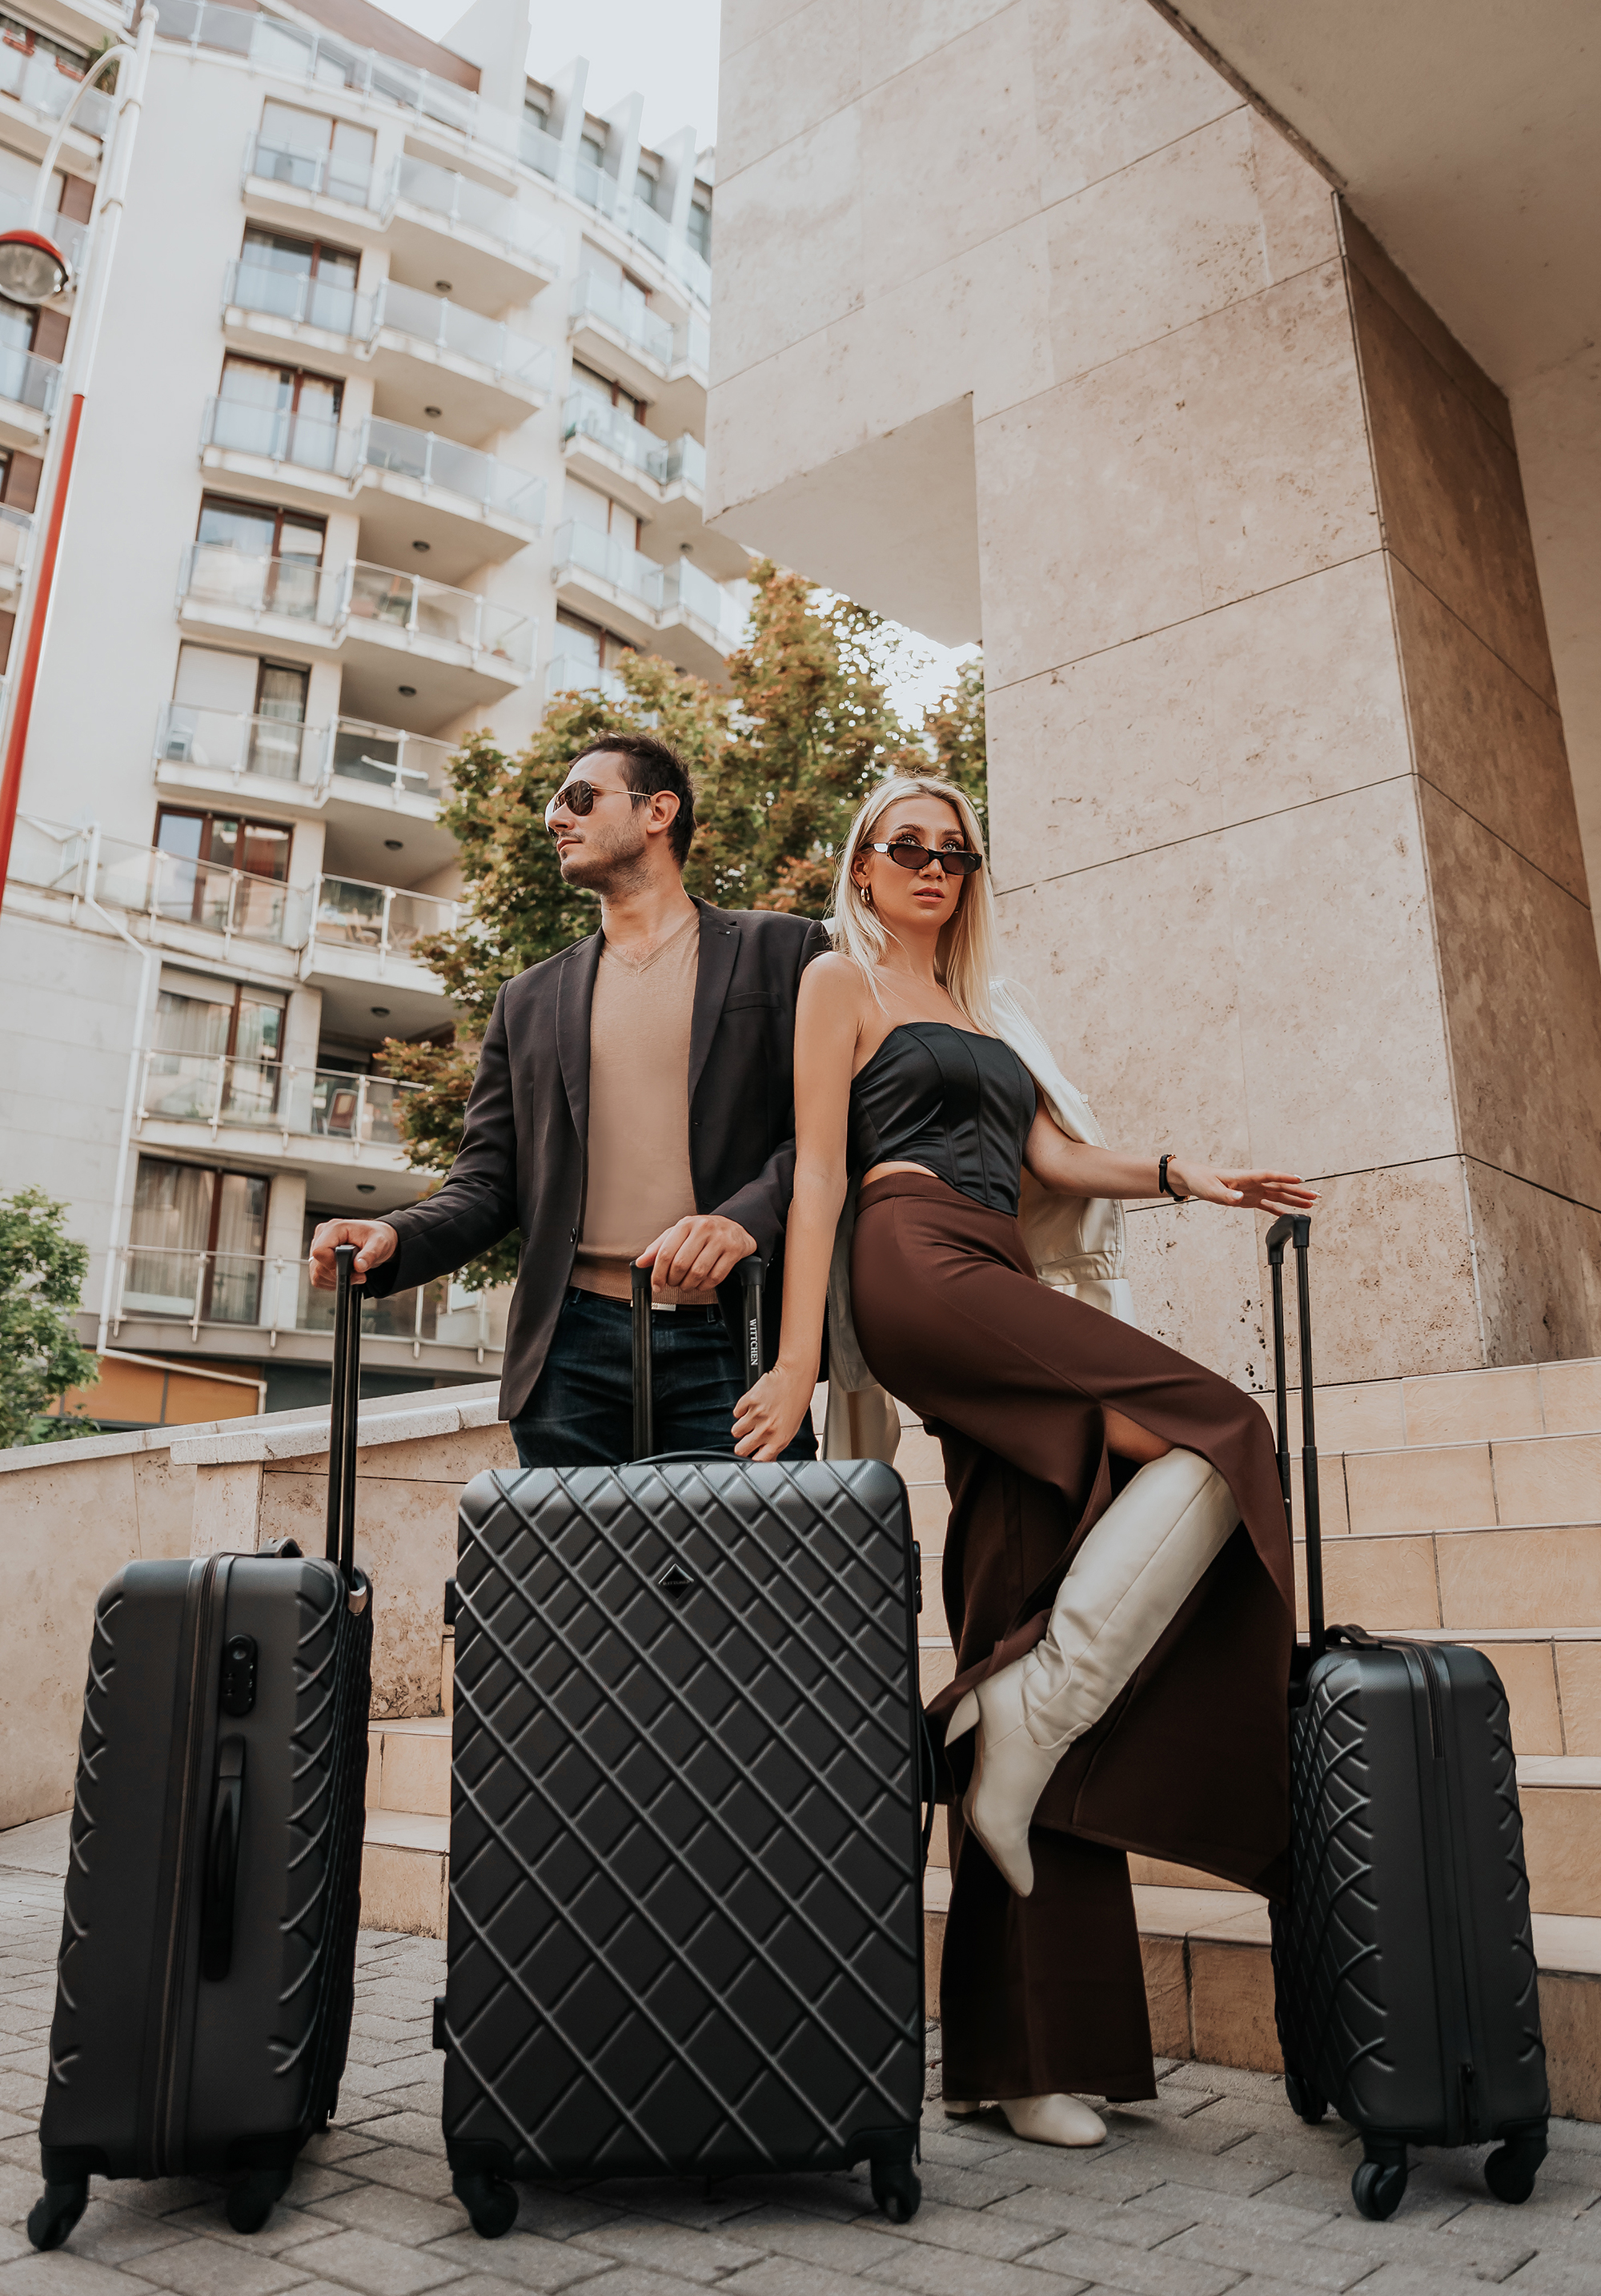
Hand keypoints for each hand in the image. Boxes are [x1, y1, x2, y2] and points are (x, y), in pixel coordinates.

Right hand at [308, 1217, 398, 1290]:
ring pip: (316, 1273)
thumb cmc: (377, 1236)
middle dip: (338, 1275)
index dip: (332, 1265)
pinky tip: (344, 1276)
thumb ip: (369, 1255)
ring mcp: (319, 1246)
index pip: (320, 1251)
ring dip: (335, 1280)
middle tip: (358, 1274)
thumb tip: (359, 1266)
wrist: (378, 1238)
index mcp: (335, 1228)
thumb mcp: (379, 1244)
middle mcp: (323, 1235)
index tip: (350, 1270)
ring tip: (353, 1274)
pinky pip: (317, 1276)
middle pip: (317, 1264)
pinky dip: (330, 1281)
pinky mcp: (319, 1257)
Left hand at [636, 1214, 756, 1296]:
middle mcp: (703, 1229)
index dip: (658, 1274)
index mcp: (686, 1224)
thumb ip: (659, 1247)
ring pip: (698, 1273)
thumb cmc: (703, 1232)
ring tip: (686, 1285)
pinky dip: (704, 1286)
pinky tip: (701, 1283)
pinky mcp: (734, 1251)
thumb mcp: (679, 1233)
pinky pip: (715, 1277)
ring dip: (688, 1285)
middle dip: (673, 1280)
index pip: (666, 1253)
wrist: (734, 1226)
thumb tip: (640, 1262)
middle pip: (680, 1265)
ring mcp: (720, 1240)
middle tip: (673, 1283)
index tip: (656, 1285)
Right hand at [732, 1363, 814, 1461]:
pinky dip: (742, 1410)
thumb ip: (775, 1444)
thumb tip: (763, 1456)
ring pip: (736, 1431)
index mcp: (779, 1440)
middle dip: (742, 1444)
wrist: (795, 1378)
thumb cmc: (796, 1402)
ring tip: (754, 1417)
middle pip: (740, 1450)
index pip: (758, 1461)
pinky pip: (736, 1412)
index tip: (751, 1455)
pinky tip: (754, 1405)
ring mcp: (757, 1415)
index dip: (752, 1459)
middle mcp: (767, 1430)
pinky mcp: (749, 1401)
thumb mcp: (790, 1429)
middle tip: (749, 1436)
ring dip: (742, 1425)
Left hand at [1168, 1165, 1318, 1215]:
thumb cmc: (1202, 1181)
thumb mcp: (1212, 1190)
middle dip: (1299, 1191)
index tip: (1301, 1180)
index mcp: (1245, 1177)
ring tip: (1310, 1204)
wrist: (1194, 1180)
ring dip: (1294, 1200)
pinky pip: (1267, 1205)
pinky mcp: (1248, 1199)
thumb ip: (1227, 1196)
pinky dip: (1278, 1210)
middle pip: (1280, 1186)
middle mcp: (1252, 1183)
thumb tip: (1240, 1199)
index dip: (1285, 1178)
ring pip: (1278, 1195)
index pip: (1270, 1176)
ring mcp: (1252, 1191)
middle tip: (1316, 1196)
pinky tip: (1289, 1214)